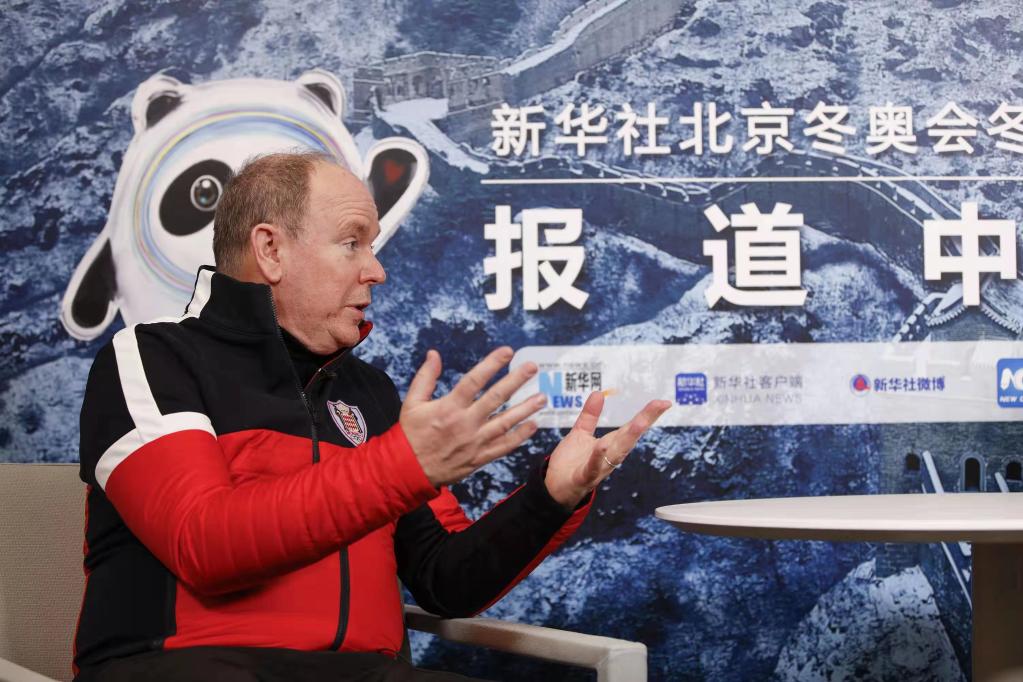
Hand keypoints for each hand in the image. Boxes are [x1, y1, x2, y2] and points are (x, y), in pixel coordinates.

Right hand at [400, 347, 547, 487]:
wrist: (409, 470)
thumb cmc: (410, 435)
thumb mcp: (412, 403)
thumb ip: (425, 377)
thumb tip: (434, 354)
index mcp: (449, 407)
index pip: (474, 380)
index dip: (492, 364)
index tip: (507, 352)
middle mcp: (465, 423)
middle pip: (495, 398)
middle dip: (516, 381)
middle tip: (533, 367)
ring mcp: (474, 442)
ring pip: (505, 423)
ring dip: (525, 409)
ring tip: (542, 397)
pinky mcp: (479, 458)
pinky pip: (503, 447)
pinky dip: (519, 437)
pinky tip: (533, 426)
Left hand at [544, 392, 670, 509]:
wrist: (554, 489)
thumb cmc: (570, 463)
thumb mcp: (580, 433)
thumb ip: (590, 415)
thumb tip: (599, 393)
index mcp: (610, 444)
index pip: (632, 427)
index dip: (648, 414)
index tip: (664, 402)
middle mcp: (609, 456)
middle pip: (630, 437)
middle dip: (645, 421)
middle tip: (660, 406)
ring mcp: (599, 468)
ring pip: (617, 453)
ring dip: (629, 439)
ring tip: (639, 423)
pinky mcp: (583, 477)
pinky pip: (592, 468)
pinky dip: (598, 458)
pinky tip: (602, 446)